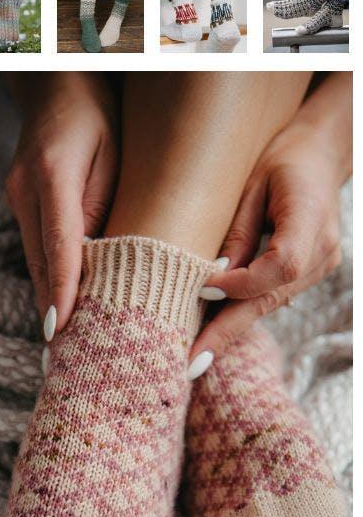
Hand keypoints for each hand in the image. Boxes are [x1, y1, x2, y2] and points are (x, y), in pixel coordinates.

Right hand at [6, 73, 118, 330]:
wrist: (56, 82)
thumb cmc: (98, 114)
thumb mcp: (114, 154)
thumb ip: (106, 206)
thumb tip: (101, 262)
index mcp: (54, 176)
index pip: (61, 246)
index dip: (62, 291)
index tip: (62, 330)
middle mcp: (25, 191)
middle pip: (40, 264)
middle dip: (55, 312)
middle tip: (69, 356)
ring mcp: (15, 198)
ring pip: (35, 263)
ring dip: (50, 302)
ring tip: (68, 345)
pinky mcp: (18, 203)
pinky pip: (36, 251)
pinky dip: (48, 281)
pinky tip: (62, 308)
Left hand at [190, 118, 345, 363]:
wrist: (321, 155)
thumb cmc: (282, 160)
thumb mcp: (253, 185)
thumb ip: (238, 232)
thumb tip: (213, 278)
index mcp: (311, 220)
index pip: (278, 268)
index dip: (239, 283)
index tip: (201, 288)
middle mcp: (323, 252)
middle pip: (270, 299)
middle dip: (226, 332)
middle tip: (192, 361)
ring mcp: (322, 267)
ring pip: (269, 305)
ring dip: (230, 328)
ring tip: (195, 355)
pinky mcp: (311, 274)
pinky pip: (272, 298)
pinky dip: (242, 312)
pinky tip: (213, 331)